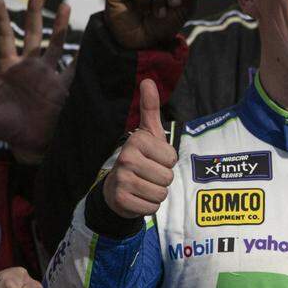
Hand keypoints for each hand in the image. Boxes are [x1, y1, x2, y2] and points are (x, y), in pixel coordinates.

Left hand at [0, 0, 71, 163]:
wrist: (31, 143)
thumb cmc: (7, 127)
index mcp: (9, 68)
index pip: (4, 38)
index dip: (0, 19)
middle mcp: (30, 66)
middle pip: (33, 33)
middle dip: (34, 12)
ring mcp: (48, 74)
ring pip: (54, 44)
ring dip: (59, 26)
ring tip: (63, 5)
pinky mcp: (63, 86)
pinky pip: (74, 68)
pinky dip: (82, 56)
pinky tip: (90, 43)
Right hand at [103, 79, 176, 217]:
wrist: (115, 189)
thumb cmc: (139, 158)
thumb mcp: (147, 134)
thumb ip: (150, 108)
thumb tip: (148, 80)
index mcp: (136, 141)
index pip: (172, 158)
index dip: (167, 162)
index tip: (153, 159)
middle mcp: (126, 158)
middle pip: (168, 177)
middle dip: (163, 179)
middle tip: (148, 174)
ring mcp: (121, 180)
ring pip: (161, 193)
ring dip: (156, 193)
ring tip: (143, 185)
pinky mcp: (120, 200)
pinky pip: (151, 207)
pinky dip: (148, 206)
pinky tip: (137, 197)